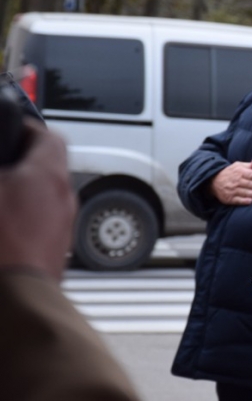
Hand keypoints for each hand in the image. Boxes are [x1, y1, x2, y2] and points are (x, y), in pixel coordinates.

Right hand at [0, 120, 76, 280]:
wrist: (14, 306)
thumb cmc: (0, 250)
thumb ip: (1, 169)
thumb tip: (4, 171)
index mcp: (48, 175)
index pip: (46, 135)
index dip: (22, 128)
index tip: (6, 130)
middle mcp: (63, 198)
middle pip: (43, 168)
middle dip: (15, 166)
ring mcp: (61, 229)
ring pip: (40, 199)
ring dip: (17, 196)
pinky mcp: (53, 255)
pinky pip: (38, 227)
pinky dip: (20, 223)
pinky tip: (1, 234)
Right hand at [209, 158, 251, 204]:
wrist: (214, 181)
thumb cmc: (230, 173)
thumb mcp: (238, 166)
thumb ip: (248, 165)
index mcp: (239, 172)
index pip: (250, 174)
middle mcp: (235, 181)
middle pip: (248, 184)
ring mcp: (231, 190)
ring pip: (244, 192)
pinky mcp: (229, 198)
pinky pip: (237, 200)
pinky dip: (244, 200)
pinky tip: (251, 201)